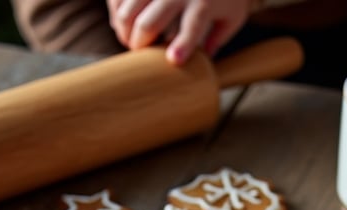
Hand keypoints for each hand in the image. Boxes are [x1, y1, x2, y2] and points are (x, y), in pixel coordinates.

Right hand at [107, 0, 255, 63]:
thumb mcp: (231, 16)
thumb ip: (217, 41)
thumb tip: (203, 67)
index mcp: (204, 2)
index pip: (193, 24)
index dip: (183, 43)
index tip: (174, 59)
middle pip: (148, 23)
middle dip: (138, 46)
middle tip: (138, 54)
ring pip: (128, 12)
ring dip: (124, 32)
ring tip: (128, 40)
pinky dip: (115, 12)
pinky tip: (121, 22)